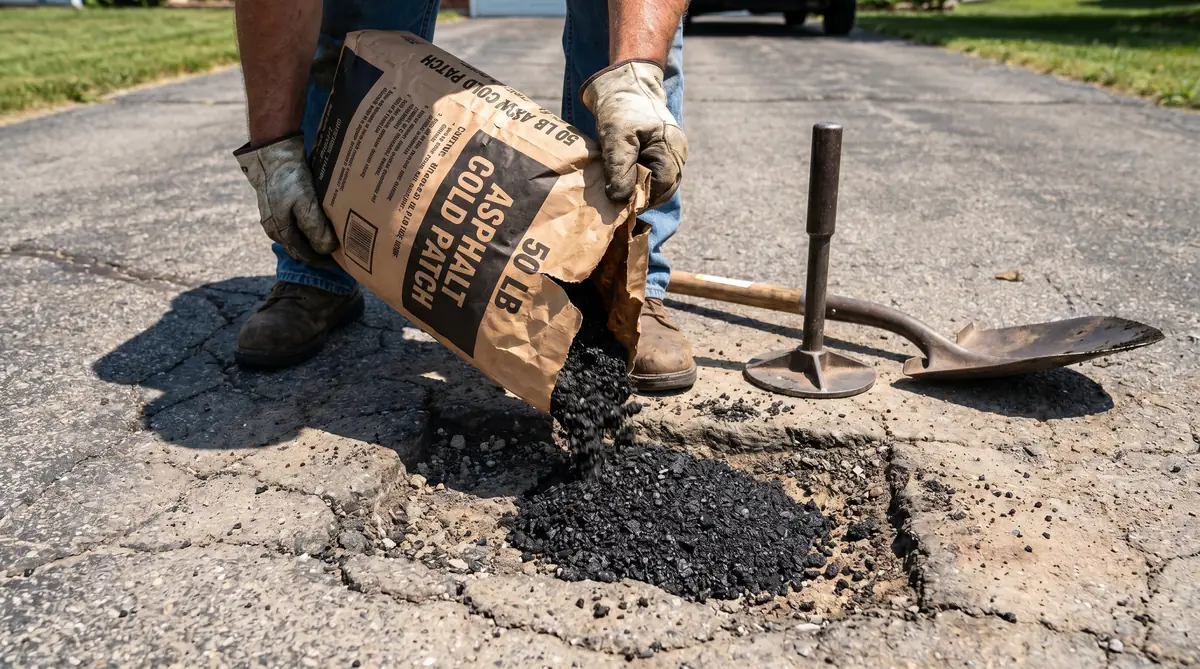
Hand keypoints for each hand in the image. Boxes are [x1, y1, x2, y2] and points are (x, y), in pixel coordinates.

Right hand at [234, 134, 337, 263]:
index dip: (323, 261)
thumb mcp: (305, 203)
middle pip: (301, 249)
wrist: (275, 153)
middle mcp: (275, 228)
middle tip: (343, 253)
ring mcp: (275, 217)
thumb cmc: (290, 178)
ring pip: (299, 237)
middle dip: (320, 253)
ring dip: (316, 241)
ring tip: (336, 239)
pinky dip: (311, 228)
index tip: (342, 262)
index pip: (304, 256)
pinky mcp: (278, 206)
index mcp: (280, 232)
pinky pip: (297, 224)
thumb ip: (315, 228)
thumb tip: (327, 249)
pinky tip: (323, 224)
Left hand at [581, 60, 687, 209]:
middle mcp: (677, 155)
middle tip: (615, 197)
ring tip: (617, 185)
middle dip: (640, 196)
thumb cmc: (621, 108)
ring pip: (657, 185)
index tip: (617, 201)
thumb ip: (619, 169)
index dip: (640, 197)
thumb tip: (620, 200)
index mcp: (672, 149)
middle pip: (662, 190)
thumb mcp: (616, 138)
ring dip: (637, 188)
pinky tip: (622, 177)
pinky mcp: (660, 154)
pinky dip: (637, 180)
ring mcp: (671, 154)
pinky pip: (652, 176)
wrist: (623, 85)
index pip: (661, 187)